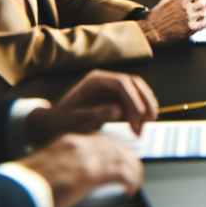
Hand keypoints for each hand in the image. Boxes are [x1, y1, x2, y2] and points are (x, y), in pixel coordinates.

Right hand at [17, 132, 144, 206]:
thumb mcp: (49, 164)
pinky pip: (122, 172)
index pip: (101, 138)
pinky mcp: (91, 172)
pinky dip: (130, 181)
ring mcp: (87, 157)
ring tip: (135, 182)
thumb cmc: (29, 182)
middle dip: (128, 157)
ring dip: (133, 170)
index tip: (121, 156)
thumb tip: (77, 174)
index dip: (115, 147)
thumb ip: (66, 163)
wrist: (21, 187)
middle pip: (116, 145)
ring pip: (123, 157)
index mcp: (69, 140)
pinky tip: (130, 189)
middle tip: (134, 169)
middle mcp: (80, 144)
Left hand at [26, 70, 160, 146]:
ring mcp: (112, 90)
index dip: (134, 98)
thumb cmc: (62, 121)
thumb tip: (118, 111)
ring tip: (148, 125)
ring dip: (146, 107)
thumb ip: (95, 114)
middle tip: (150, 120)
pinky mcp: (116, 100)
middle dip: (144, 101)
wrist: (55, 125)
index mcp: (96, 80)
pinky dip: (141, 113)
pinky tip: (141, 126)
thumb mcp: (75, 120)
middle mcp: (106, 81)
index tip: (140, 116)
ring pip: (138, 92)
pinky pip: (134, 103)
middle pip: (134, 84)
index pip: (122, 83)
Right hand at [137, 0, 205, 45]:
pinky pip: (205, 23)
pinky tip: (203, 22)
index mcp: (180, 0)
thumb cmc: (156, 17)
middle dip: (205, 1)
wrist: (152, 31)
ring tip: (204, 13)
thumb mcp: (164, 1)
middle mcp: (186, 8)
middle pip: (203, 1)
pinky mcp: (191, 29)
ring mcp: (189, 19)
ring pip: (205, 12)